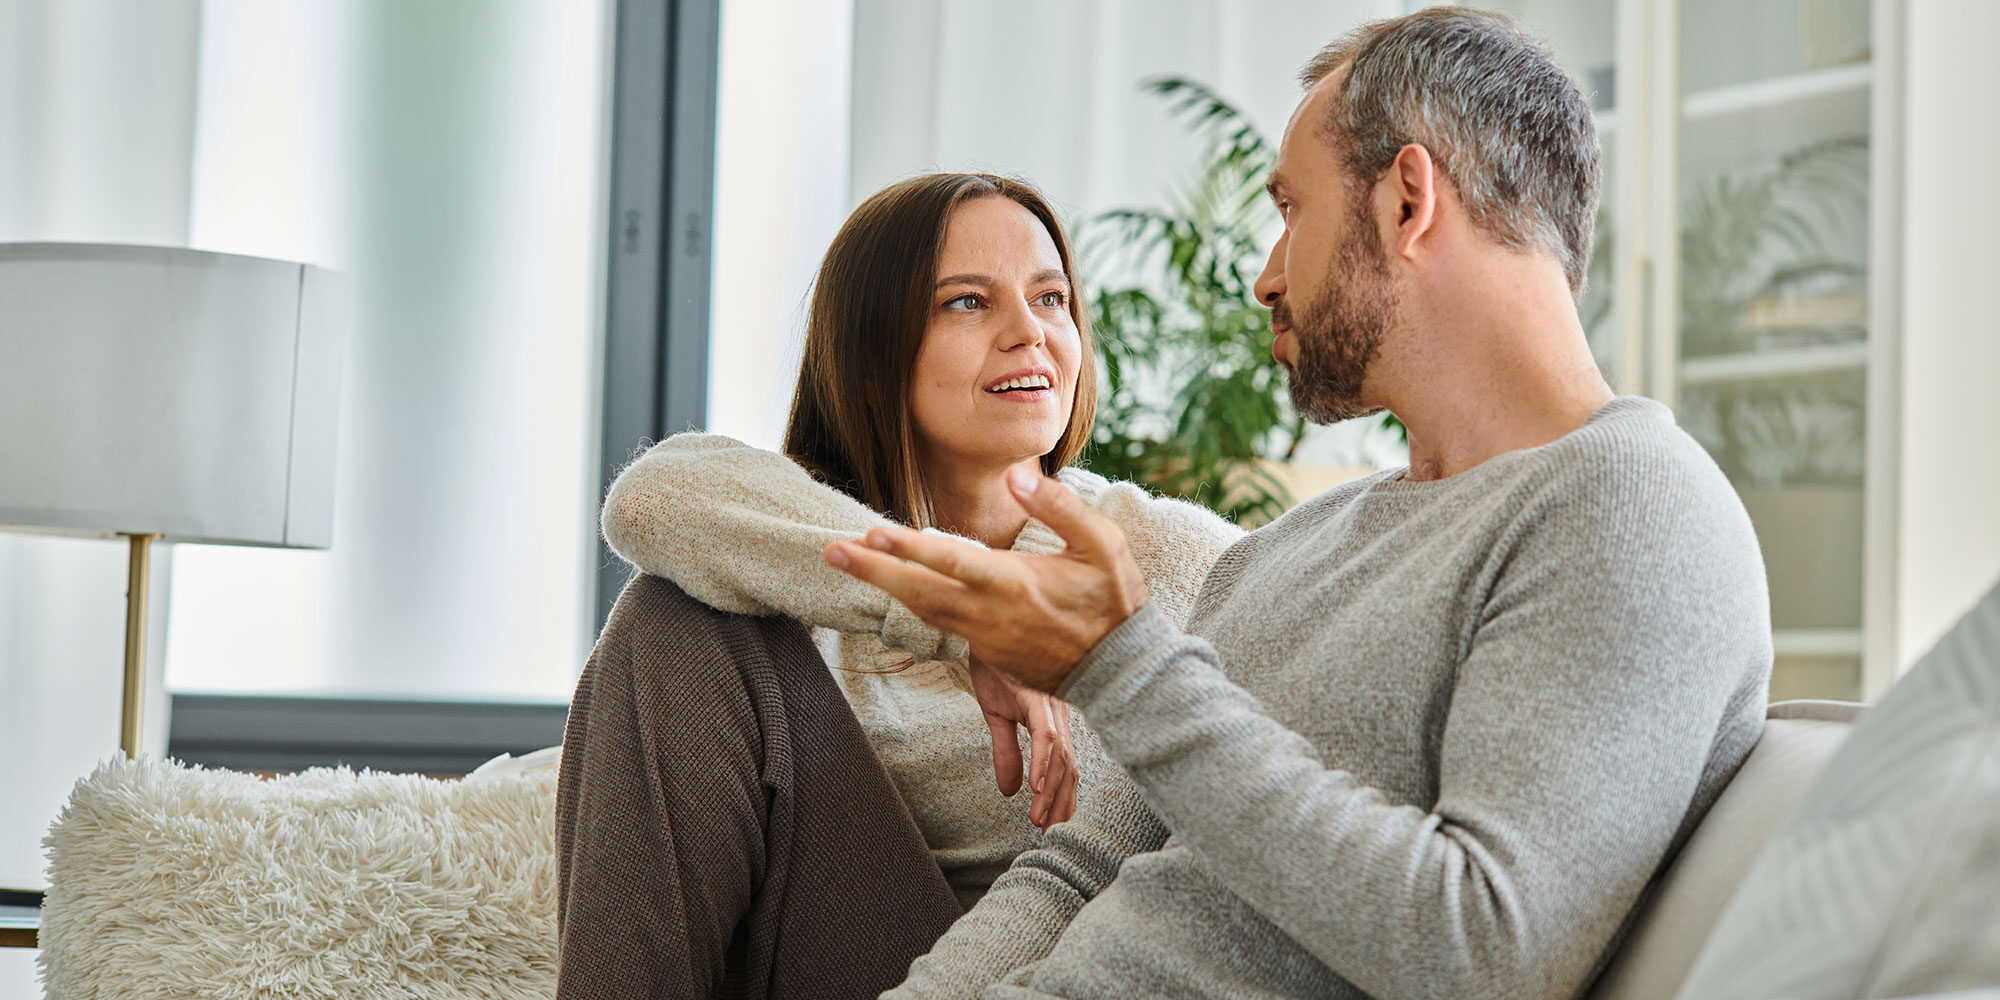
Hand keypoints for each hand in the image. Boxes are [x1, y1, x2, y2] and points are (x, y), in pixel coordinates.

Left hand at [824, 466, 1148, 692]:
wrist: (1120, 671)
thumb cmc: (1113, 601)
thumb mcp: (1102, 545)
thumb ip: (1060, 507)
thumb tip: (1016, 476)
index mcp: (1015, 583)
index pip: (952, 561)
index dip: (909, 548)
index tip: (873, 532)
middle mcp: (990, 613)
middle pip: (918, 592)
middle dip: (872, 571)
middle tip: (831, 551)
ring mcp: (984, 636)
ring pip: (921, 610)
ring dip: (882, 586)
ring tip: (848, 561)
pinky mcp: (985, 651)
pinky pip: (938, 623)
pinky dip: (909, 603)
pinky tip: (889, 586)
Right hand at [968, 656, 1077, 828]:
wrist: (985, 631)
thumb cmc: (994, 669)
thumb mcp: (997, 717)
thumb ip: (1006, 753)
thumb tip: (1008, 791)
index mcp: (1053, 721)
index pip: (1066, 767)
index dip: (1063, 798)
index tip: (1054, 826)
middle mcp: (1059, 715)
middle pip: (1069, 768)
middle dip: (1061, 804)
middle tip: (1050, 833)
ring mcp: (1050, 705)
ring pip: (1059, 757)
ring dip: (1051, 791)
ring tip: (1040, 819)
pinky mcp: (1035, 697)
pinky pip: (1044, 734)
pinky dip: (1043, 762)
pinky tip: (1036, 785)